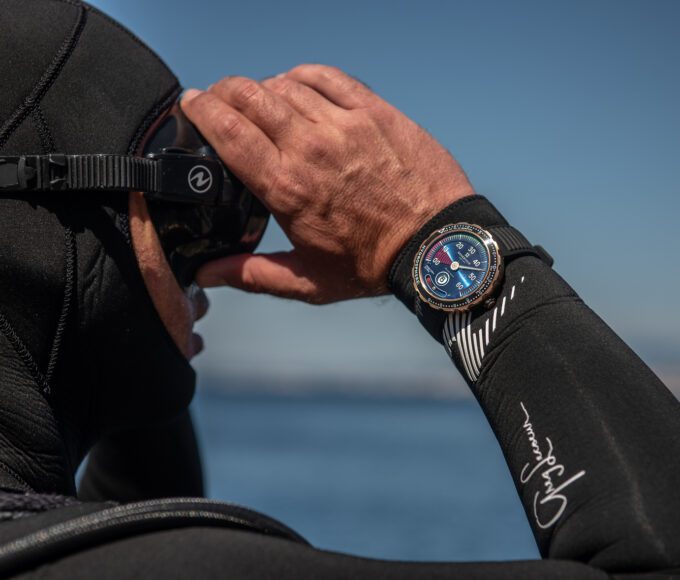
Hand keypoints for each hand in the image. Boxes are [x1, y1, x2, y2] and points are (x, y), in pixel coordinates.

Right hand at [181, 65, 473, 303]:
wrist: (436, 244)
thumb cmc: (373, 265)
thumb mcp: (308, 281)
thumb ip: (252, 274)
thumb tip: (207, 272)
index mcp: (286, 188)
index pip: (228, 132)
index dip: (201, 110)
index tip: (191, 103)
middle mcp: (310, 148)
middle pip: (249, 97)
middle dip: (223, 91)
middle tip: (217, 97)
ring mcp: (344, 124)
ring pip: (284, 84)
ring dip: (261, 86)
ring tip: (257, 98)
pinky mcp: (374, 111)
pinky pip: (327, 77)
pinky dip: (302, 75)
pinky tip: (295, 83)